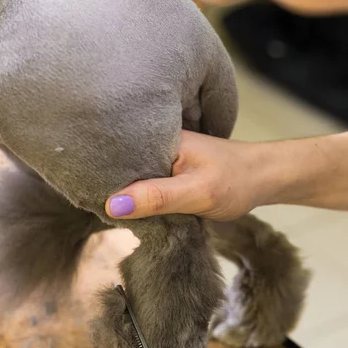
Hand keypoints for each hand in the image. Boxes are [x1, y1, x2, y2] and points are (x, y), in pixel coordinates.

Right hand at [106, 131, 266, 221]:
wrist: (264, 180)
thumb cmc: (236, 182)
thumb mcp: (196, 193)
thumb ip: (157, 198)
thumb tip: (112, 206)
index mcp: (162, 139)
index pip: (119, 156)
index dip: (102, 174)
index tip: (84, 193)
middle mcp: (159, 145)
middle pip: (124, 167)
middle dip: (109, 185)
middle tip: (91, 203)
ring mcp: (165, 159)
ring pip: (135, 179)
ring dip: (125, 194)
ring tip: (103, 207)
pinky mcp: (171, 174)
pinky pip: (147, 186)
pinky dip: (141, 198)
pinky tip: (131, 209)